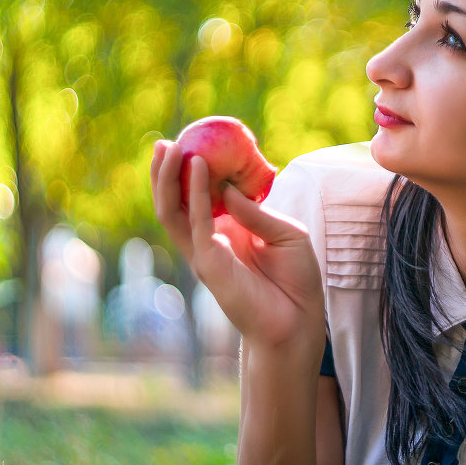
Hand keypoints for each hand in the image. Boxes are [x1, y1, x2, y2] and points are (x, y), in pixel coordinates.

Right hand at [151, 140, 323, 350]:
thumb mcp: (286, 235)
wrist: (299, 321)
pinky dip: (196, 194)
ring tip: (169, 149)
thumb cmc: (297, 280)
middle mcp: (210, 242)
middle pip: (177, 204)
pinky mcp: (209, 264)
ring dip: (168, 180)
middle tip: (166, 143)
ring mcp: (205, 253)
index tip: (191, 143)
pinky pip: (197, 223)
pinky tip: (199, 167)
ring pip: (174, 213)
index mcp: (227, 233)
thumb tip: (228, 188)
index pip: (200, 199)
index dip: (192, 174)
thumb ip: (257, 213)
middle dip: (165, 174)